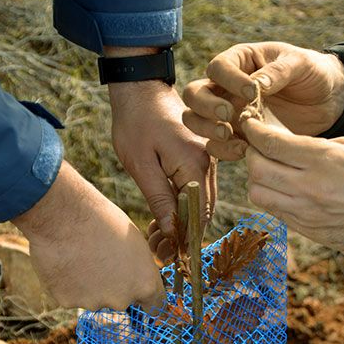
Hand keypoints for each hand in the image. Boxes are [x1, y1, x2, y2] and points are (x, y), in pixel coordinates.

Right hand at [12, 162, 165, 312]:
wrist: (64, 215)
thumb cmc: (103, 220)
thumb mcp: (135, 242)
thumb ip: (139, 268)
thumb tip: (135, 277)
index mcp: (145, 284)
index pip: (156, 305)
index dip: (147, 297)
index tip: (142, 293)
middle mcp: (121, 300)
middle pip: (121, 299)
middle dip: (114, 286)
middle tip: (101, 259)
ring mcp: (94, 303)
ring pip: (94, 297)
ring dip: (89, 284)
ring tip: (80, 255)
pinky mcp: (67, 302)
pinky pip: (72, 295)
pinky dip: (69, 283)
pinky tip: (66, 261)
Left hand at [105, 46, 215, 240]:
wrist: (141, 88)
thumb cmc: (136, 122)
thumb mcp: (141, 165)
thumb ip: (159, 199)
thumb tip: (172, 231)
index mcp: (194, 166)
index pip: (197, 215)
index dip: (183, 239)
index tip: (166, 255)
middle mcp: (207, 165)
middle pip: (203, 213)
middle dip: (182, 236)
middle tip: (158, 250)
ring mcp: (206, 160)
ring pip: (201, 203)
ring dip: (182, 223)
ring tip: (157, 238)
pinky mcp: (199, 158)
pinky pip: (197, 190)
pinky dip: (183, 207)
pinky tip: (163, 217)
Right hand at [182, 41, 343, 159]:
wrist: (329, 102)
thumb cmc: (313, 74)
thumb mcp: (301, 64)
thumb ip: (278, 71)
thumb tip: (255, 84)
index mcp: (241, 61)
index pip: (217, 67)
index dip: (228, 80)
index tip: (251, 92)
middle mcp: (227, 87)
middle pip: (195, 94)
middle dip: (206, 106)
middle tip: (228, 115)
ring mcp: (229, 114)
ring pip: (196, 120)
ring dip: (206, 128)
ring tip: (229, 134)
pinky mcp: (237, 137)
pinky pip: (216, 146)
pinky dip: (223, 150)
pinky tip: (243, 149)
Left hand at [243, 118, 343, 251]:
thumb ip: (313, 146)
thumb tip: (285, 145)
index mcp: (322, 160)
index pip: (272, 144)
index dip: (254, 132)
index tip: (250, 124)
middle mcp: (307, 186)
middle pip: (257, 169)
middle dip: (252, 154)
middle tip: (258, 148)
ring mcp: (303, 210)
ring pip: (258, 194)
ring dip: (256, 179)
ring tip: (267, 171)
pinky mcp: (303, 228)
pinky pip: (273, 210)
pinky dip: (270, 197)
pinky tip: (279, 189)